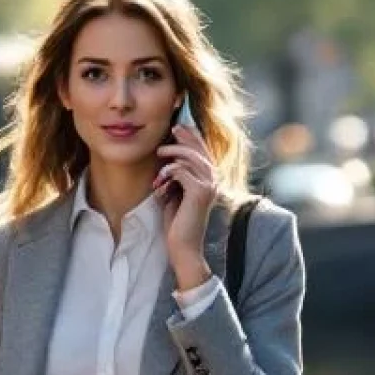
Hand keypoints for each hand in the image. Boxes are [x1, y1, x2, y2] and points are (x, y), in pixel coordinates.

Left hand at [157, 124, 217, 283]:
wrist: (183, 246)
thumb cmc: (177, 222)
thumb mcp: (177, 193)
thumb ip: (178, 175)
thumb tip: (169, 155)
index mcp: (211, 179)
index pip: (204, 150)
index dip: (192, 136)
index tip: (177, 128)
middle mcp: (214, 180)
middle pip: (199, 148)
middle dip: (182, 139)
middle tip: (167, 136)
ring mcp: (209, 186)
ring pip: (189, 157)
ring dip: (170, 155)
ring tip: (159, 158)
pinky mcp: (199, 193)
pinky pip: (181, 170)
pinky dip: (167, 173)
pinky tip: (159, 184)